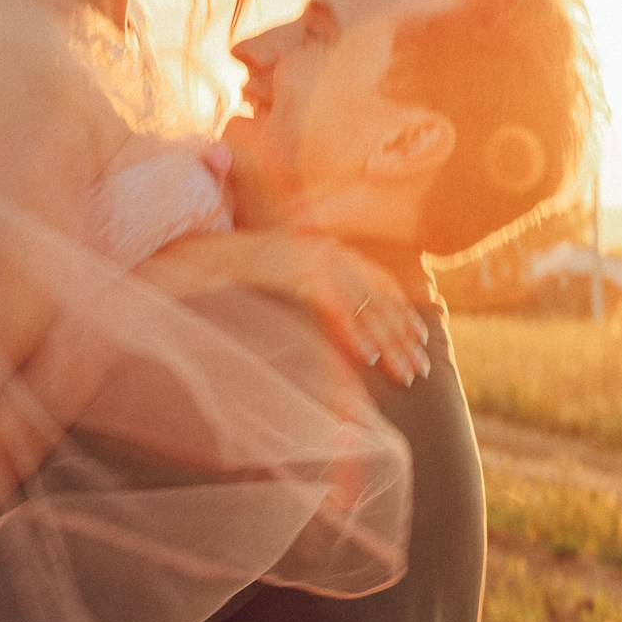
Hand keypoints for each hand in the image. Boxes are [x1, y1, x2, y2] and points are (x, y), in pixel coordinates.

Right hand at [141, 228, 430, 381]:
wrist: (200, 255)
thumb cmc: (238, 272)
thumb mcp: (283, 277)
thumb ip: (312, 290)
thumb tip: (338, 317)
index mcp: (326, 249)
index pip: (377, 279)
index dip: (401, 310)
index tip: (419, 338)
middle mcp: (326, 250)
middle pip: (378, 297)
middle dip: (403, 336)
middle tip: (421, 369)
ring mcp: (313, 259)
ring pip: (363, 305)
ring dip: (387, 343)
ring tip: (405, 373)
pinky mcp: (298, 272)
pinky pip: (333, 306)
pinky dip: (353, 332)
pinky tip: (369, 358)